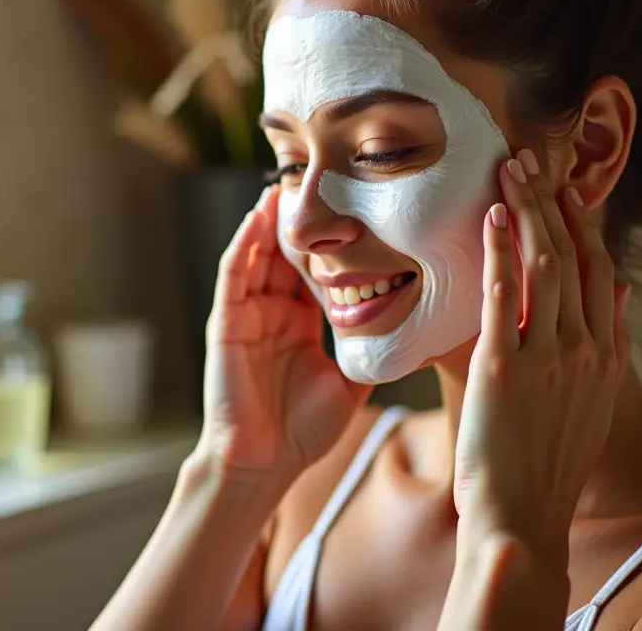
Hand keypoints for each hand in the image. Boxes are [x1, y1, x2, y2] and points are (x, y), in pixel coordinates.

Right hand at [197, 185, 371, 481]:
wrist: (266, 462)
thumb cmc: (304, 430)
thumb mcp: (350, 382)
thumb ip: (371, 352)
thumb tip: (416, 332)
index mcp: (300, 323)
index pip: (315, 268)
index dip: (331, 239)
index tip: (355, 207)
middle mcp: (273, 311)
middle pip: (286, 252)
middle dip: (300, 218)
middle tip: (320, 178)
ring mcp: (247, 314)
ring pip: (258, 253)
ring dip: (269, 219)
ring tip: (287, 184)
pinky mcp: (226, 321)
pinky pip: (234, 273)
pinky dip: (243, 243)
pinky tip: (257, 216)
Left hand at [453, 150, 630, 565]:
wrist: (523, 522)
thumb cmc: (547, 467)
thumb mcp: (593, 404)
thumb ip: (607, 345)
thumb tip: (620, 289)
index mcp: (608, 357)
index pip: (600, 272)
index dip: (583, 224)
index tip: (566, 187)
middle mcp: (587, 350)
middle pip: (573, 257)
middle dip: (553, 201)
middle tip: (531, 159)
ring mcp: (551, 358)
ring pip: (545, 265)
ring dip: (528, 209)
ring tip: (511, 169)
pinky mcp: (506, 369)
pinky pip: (505, 296)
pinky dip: (502, 250)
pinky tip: (494, 216)